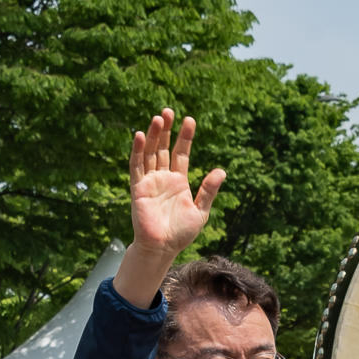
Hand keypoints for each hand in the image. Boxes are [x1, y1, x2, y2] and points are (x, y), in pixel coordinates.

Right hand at [117, 110, 224, 303]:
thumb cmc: (181, 233)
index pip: (181, 153)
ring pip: (150, 153)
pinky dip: (137, 151)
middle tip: (169, 111)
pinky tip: (140, 136)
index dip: (185, 137)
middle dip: (166, 130)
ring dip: (153, 135)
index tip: (190, 120)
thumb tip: (222, 171)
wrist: (162, 248)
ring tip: (158, 117)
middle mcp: (163, 178)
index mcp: (179, 181)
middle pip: (163, 148)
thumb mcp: (200, 211)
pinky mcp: (138, 188)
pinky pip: (136, 166)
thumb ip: (208, 190)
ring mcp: (150, 181)